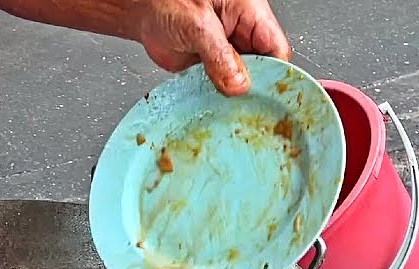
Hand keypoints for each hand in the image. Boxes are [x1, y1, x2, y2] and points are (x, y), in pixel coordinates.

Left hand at [137, 0, 290, 96]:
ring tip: (228, 109)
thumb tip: (239, 84)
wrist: (143, 13)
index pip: (276, 48)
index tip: (266, 95)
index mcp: (250, 15)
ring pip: (242, 81)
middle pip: (263, 69)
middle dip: (255, 88)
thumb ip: (219, 56)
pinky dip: (217, 98)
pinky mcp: (211, 68)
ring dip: (234, 96)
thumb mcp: (198, 25)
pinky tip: (213, 106)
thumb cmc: (168, 2)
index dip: (275, 73)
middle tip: (245, 108)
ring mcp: (227, 54)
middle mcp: (241, 35)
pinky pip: (221, 87)